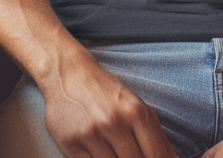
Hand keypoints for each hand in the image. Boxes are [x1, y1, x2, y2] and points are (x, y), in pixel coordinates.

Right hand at [40, 56, 178, 157]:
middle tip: (130, 152)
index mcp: (134, 111)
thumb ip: (157, 136)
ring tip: (115, 150)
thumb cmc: (104, 90)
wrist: (65, 73)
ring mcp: (91, 135)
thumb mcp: (135, 105)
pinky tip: (100, 152)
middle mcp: (113, 122)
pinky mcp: (71, 145)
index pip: (157, 156)